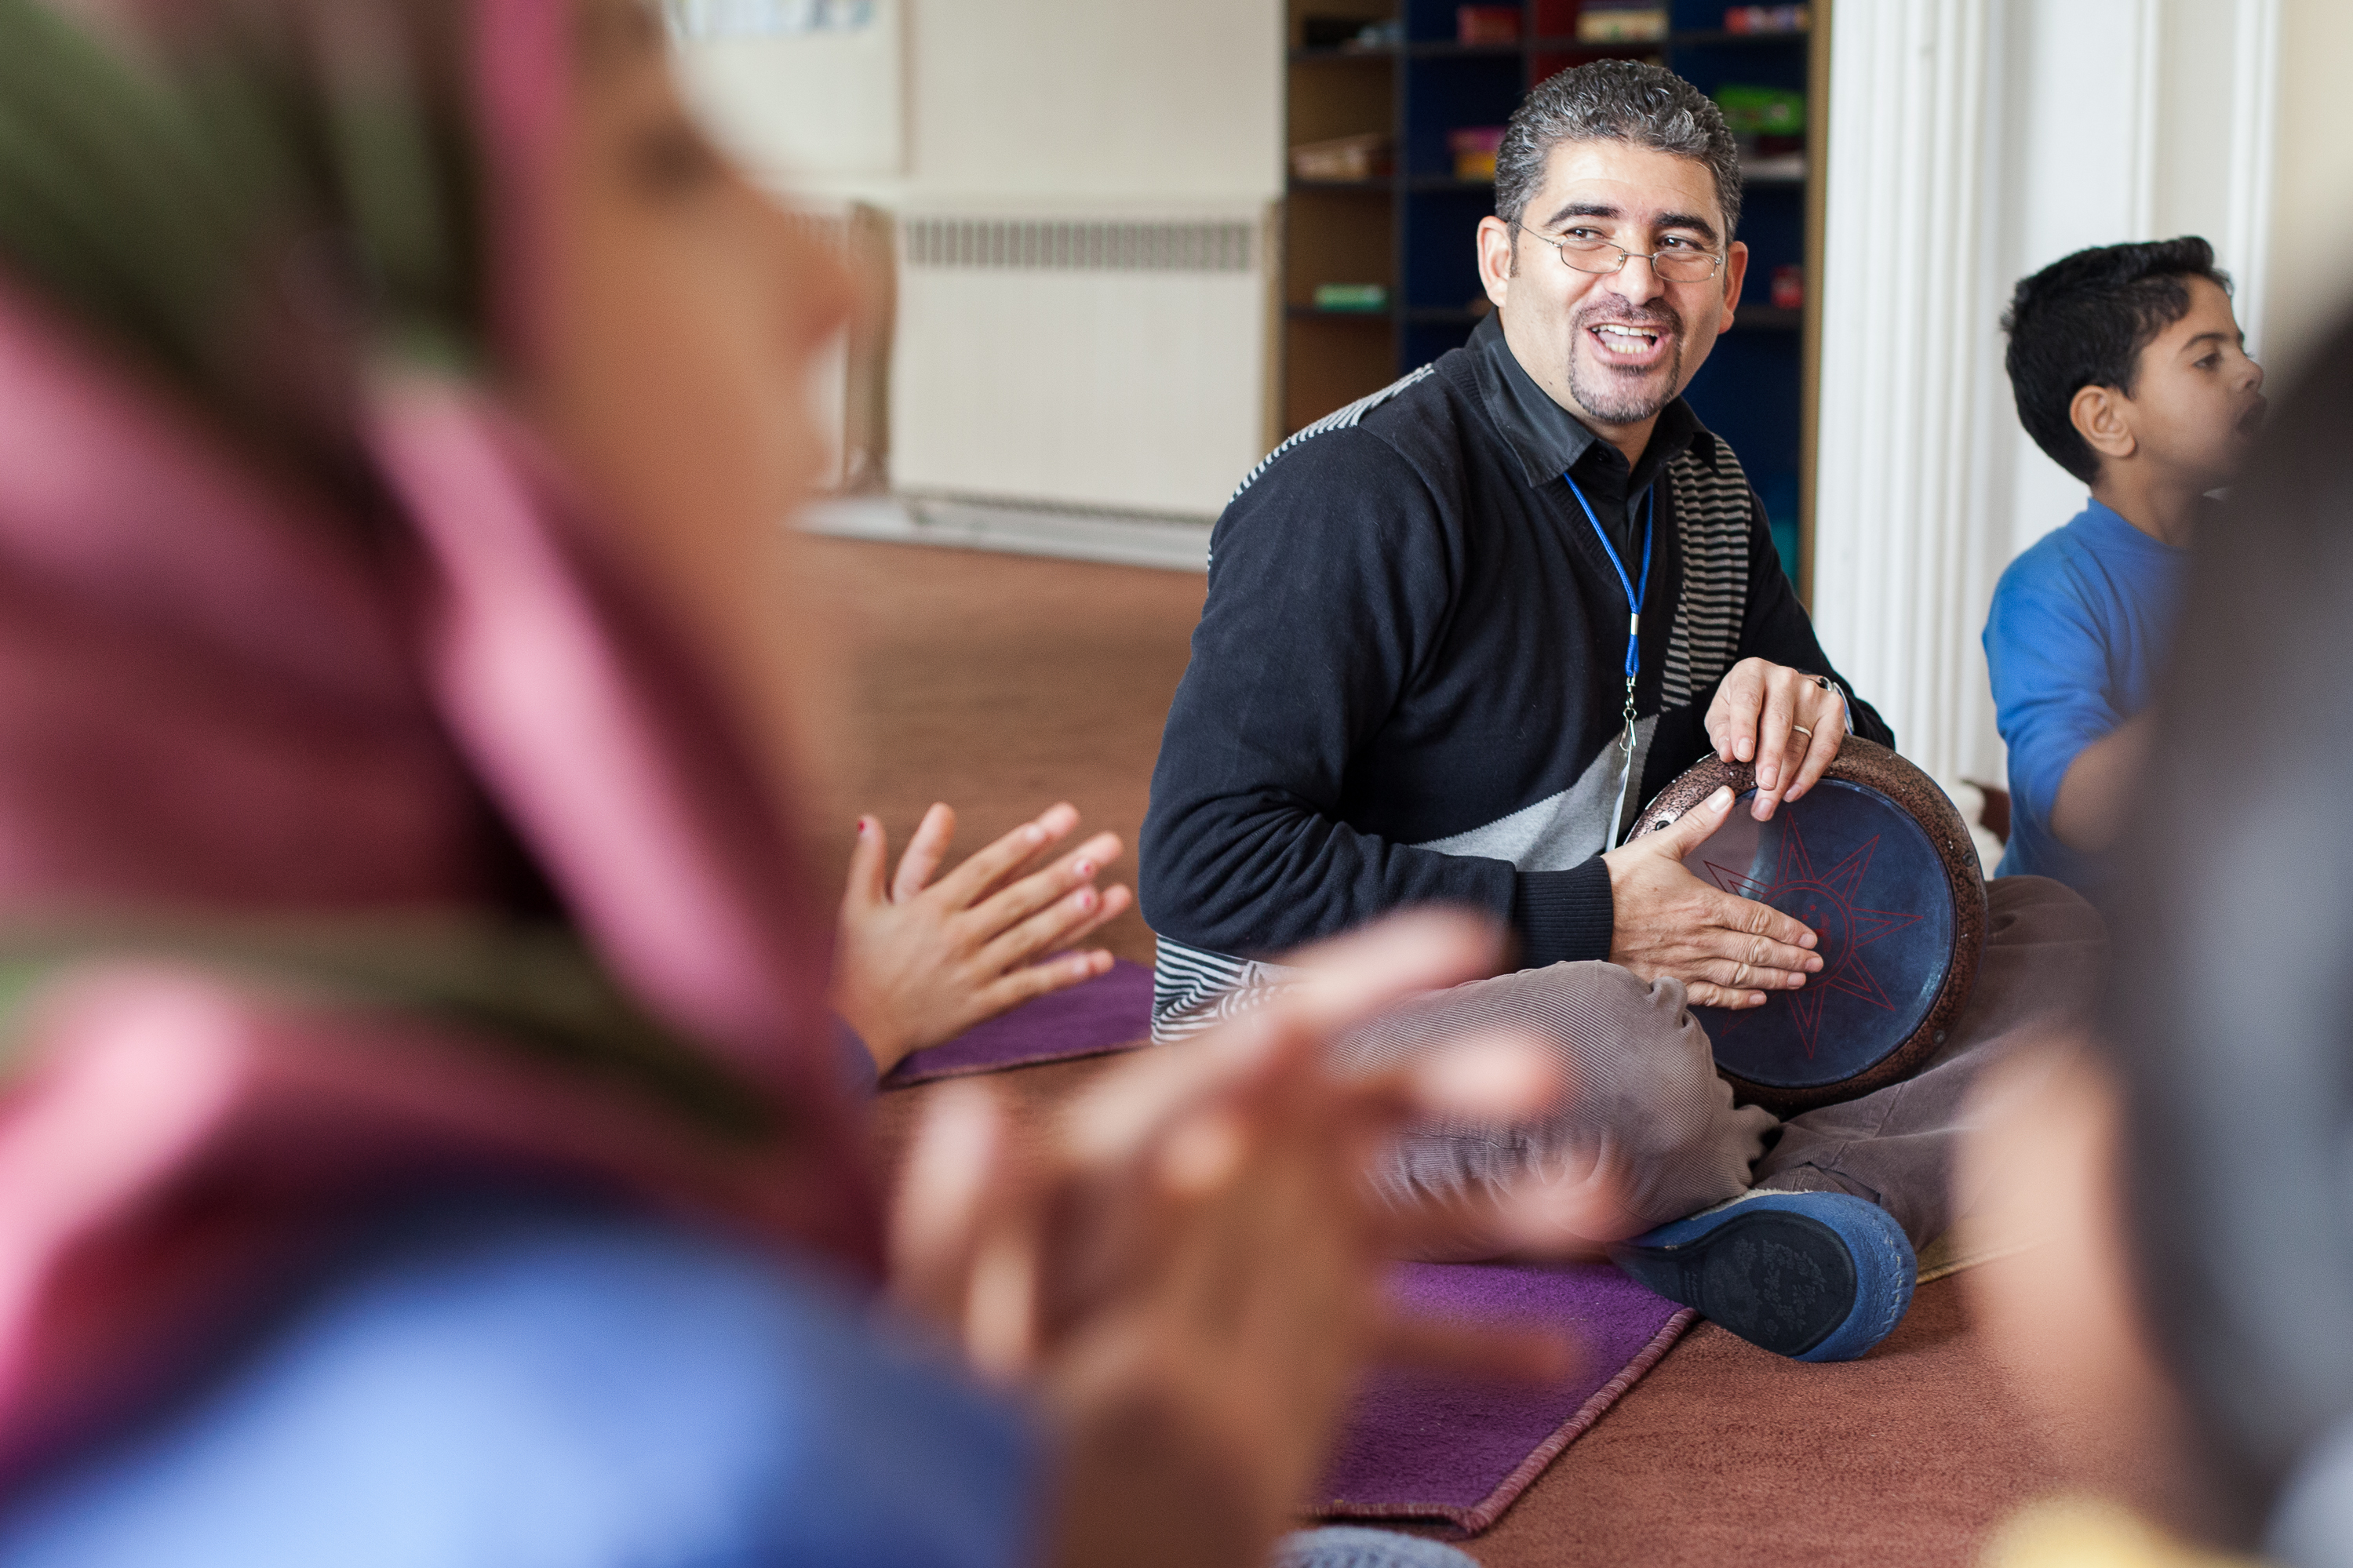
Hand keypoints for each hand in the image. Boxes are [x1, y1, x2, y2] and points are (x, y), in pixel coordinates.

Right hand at [833, 802, 1131, 1073]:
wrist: (856, 1028)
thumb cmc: (857, 964)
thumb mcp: (857, 908)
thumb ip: (867, 861)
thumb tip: (866, 818)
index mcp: (930, 908)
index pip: (980, 870)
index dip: (1015, 848)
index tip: (1045, 827)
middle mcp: (955, 937)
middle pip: (1015, 900)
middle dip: (1057, 874)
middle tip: (1095, 852)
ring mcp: (972, 972)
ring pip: (1028, 940)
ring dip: (1068, 917)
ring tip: (1102, 894)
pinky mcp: (982, 1004)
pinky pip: (1030, 986)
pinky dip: (1066, 973)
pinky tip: (1099, 961)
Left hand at [891, 911, 1603, 1567]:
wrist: (994, 1467)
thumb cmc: (955, 1363)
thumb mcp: (947, 1294)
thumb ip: (965, 1216)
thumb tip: (973, 1114)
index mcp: (1143, 1137)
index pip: (1256, 1033)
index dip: (1363, 976)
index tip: (1468, 937)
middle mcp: (1226, 1173)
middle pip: (1347, 1107)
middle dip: (1455, 1083)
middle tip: (1552, 1077)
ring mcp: (1271, 1250)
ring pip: (1397, 1212)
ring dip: (1501, 1206)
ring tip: (1605, 1206)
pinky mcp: (1296, 1334)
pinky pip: (1395, 1330)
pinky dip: (1471, 1344)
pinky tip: (1556, 1363)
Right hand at [1601, 785, 1820, 1008]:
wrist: (1578, 919)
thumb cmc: (1615, 883)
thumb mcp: (1659, 846)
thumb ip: (1699, 823)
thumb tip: (1728, 797)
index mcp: (1703, 905)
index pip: (1758, 919)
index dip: (1788, 928)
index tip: (1811, 936)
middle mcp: (1701, 939)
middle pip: (1757, 951)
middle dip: (1791, 957)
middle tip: (1817, 963)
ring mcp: (1685, 964)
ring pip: (1740, 975)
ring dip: (1773, 978)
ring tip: (1798, 980)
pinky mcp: (1668, 981)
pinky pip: (1711, 995)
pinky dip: (1737, 998)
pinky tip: (1756, 998)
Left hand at [1705, 658, 1848, 819]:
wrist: (1778, 692)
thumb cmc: (1745, 705)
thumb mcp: (1722, 712)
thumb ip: (1721, 730)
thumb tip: (1727, 752)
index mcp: (1752, 672)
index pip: (1748, 701)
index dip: (1744, 729)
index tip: (1742, 756)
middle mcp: (1785, 677)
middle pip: (1779, 724)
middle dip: (1770, 760)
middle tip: (1763, 789)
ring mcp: (1812, 692)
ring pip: (1801, 740)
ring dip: (1786, 777)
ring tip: (1770, 802)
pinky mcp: (1833, 708)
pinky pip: (1825, 746)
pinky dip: (1810, 772)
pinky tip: (1794, 791)